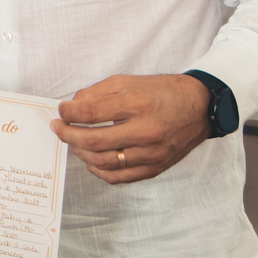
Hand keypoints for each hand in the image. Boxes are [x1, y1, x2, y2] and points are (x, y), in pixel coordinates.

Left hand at [50, 74, 209, 183]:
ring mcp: (151, 153)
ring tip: (74, 141)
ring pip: (103, 162)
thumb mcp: (127, 81)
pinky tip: (91, 159)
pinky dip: (99, 170)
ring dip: (80, 152)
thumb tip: (71, 107)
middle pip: (93, 140)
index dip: (68, 113)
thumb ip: (96, 93)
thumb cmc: (162, 92)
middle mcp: (146, 131)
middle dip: (67, 134)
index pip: (91, 113)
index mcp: (137, 104)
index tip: (61, 111)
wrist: (200, 107)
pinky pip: (119, 177)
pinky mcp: (155, 168)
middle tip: (58, 128)